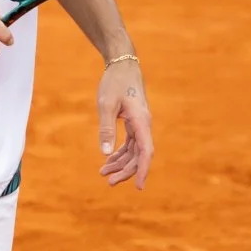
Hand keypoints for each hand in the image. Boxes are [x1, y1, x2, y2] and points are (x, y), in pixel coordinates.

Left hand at [97, 59, 153, 188]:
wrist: (122, 64)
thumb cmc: (115, 82)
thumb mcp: (106, 104)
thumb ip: (106, 129)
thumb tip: (106, 153)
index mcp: (141, 121)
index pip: (145, 152)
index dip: (142, 170)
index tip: (138, 187)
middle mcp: (144, 124)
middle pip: (139, 155)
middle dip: (126, 171)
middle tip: (109, 182)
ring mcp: (139, 123)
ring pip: (134, 150)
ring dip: (121, 163)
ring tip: (104, 174)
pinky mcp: (134, 121)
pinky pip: (130, 142)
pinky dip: (120, 152)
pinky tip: (109, 160)